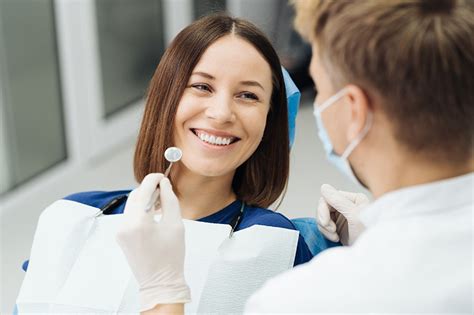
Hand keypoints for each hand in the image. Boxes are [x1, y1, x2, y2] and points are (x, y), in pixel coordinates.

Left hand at [116, 173, 190, 311]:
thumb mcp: (175, 224)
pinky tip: (152, 214)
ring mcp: (120, 231)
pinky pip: (129, 215)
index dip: (153, 179)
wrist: (160, 282)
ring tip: (160, 203)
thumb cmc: (171, 256)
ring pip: (131, 205)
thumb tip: (164, 184)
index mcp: (139, 222)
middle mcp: (125, 225)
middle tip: (164, 189)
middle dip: (148, 189)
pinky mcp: (120, 236)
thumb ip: (169, 200)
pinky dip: (140, 210)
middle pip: (135, 196)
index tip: (162, 176)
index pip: (143, 190)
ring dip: (144, 199)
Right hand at [316, 184, 369, 245]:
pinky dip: (326, 232)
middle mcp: (347, 205)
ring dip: (324, 228)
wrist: (372, 254)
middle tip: (332, 231)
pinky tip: (335, 239)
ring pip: (322, 216)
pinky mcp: (339, 227)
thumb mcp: (354, 216)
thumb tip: (323, 187)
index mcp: (353, 199)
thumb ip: (339, 201)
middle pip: (323, 206)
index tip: (326, 223)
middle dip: (324, 220)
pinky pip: (324, 225)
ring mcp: (342, 216)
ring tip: (335, 237)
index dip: (323, 209)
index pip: (328, 197)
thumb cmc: (368, 235)